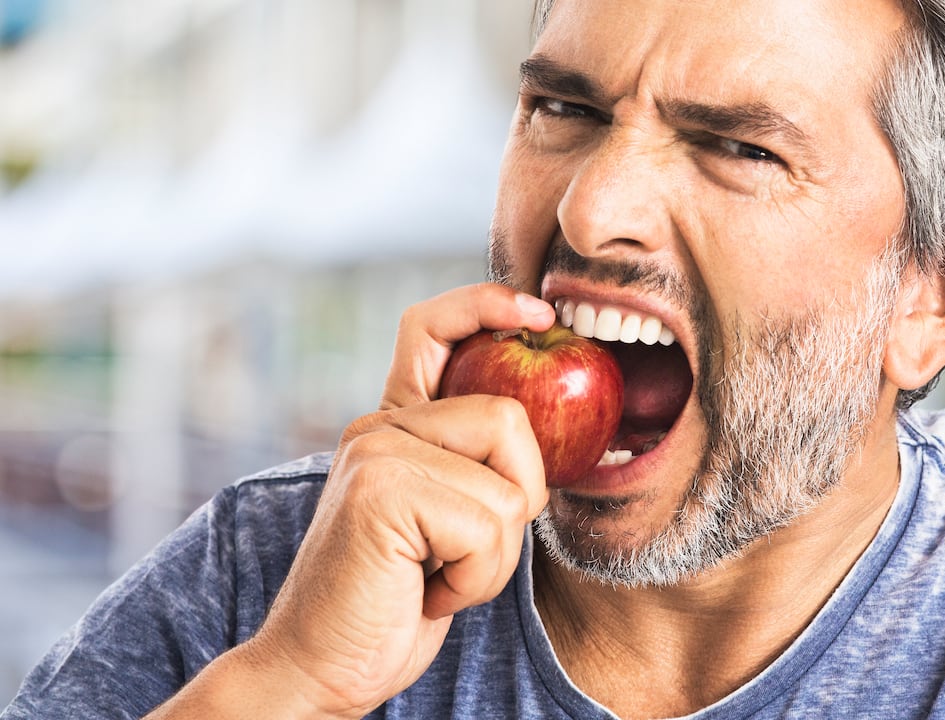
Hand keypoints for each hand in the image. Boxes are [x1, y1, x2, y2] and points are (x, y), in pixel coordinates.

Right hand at [239, 284, 556, 717]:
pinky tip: (427, 590)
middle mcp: (378, 428)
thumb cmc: (396, 603)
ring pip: (509, 484)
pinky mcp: (380, 493)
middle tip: (463, 552)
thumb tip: (550, 428)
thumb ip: (475, 469)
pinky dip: (478, 577)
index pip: (432, 327)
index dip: (486, 304)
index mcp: (393, 425)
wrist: (324, 670)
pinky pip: (489, 527)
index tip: (541, 315)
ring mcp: (376, 454)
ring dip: (496, 554)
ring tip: (439, 575)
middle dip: (517, 500)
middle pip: (511, 417)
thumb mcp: (447, 523)